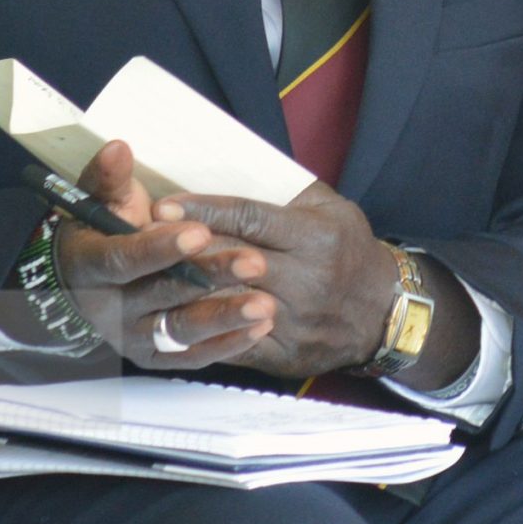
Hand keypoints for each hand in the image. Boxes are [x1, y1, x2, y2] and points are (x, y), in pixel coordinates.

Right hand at [51, 140, 275, 369]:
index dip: (159, 247)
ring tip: (267, 306)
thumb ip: (110, 178)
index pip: (123, 260)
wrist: (91, 283)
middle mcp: (108, 308)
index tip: (200, 232)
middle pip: (162, 294)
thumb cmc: (105, 229)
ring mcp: (132, 336)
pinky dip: (227, 344)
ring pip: (180, 330)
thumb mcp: (101, 201)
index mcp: (90, 266)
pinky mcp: (155, 356)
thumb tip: (119, 147)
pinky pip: (193, 356)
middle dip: (209, 277)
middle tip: (256, 263)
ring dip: (225, 317)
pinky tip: (262, 327)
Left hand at [154, 182, 413, 380]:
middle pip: (232, 261)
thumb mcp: (333, 210)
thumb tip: (237, 169)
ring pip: (227, 304)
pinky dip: (202, 331)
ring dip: (183, 291)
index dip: (205, 211)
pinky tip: (170, 317)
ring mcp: (294, 320)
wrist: (383, 312)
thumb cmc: (350, 251)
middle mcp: (306, 278)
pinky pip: (234, 343)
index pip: (251, 219)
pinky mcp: (284, 353)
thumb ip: (288, 194)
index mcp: (316, 237)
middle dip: (183, 248)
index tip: (164, 204)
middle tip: (139, 236)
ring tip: (144, 276)